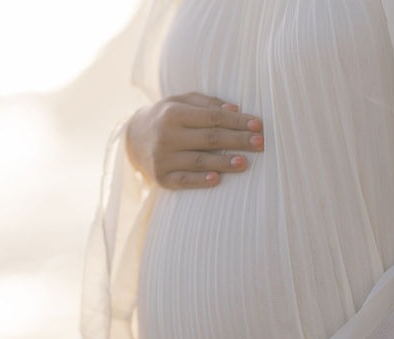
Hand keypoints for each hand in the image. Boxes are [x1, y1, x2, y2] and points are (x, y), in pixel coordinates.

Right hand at [125, 92, 264, 189]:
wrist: (133, 139)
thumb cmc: (166, 117)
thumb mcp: (181, 102)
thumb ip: (207, 104)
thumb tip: (235, 110)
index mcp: (173, 113)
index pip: (212, 118)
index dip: (237, 122)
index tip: (258, 125)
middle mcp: (167, 135)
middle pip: (210, 138)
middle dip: (237, 141)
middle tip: (260, 143)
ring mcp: (163, 158)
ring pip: (199, 160)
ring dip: (224, 162)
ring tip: (244, 162)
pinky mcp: (161, 178)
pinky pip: (184, 181)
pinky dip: (200, 180)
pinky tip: (216, 179)